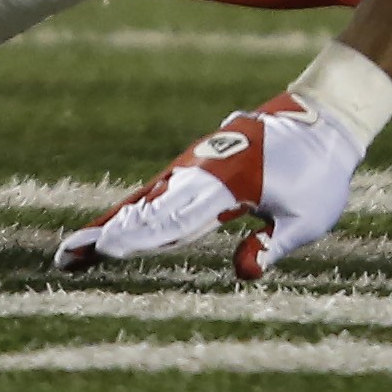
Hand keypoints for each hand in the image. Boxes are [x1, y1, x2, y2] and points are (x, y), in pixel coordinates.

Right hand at [54, 90, 367, 281]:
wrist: (324, 119)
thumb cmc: (319, 174)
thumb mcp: (308, 219)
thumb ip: (274, 246)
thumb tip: (242, 271)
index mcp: (230, 182)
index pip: (176, 217)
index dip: (139, 236)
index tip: (105, 248)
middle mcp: (205, 171)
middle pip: (149, 208)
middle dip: (108, 233)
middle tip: (67, 257)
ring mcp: (199, 166)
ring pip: (148, 199)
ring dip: (113, 223)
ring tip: (75, 250)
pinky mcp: (200, 167)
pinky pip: (161, 192)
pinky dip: (135, 211)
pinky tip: (114, 228)